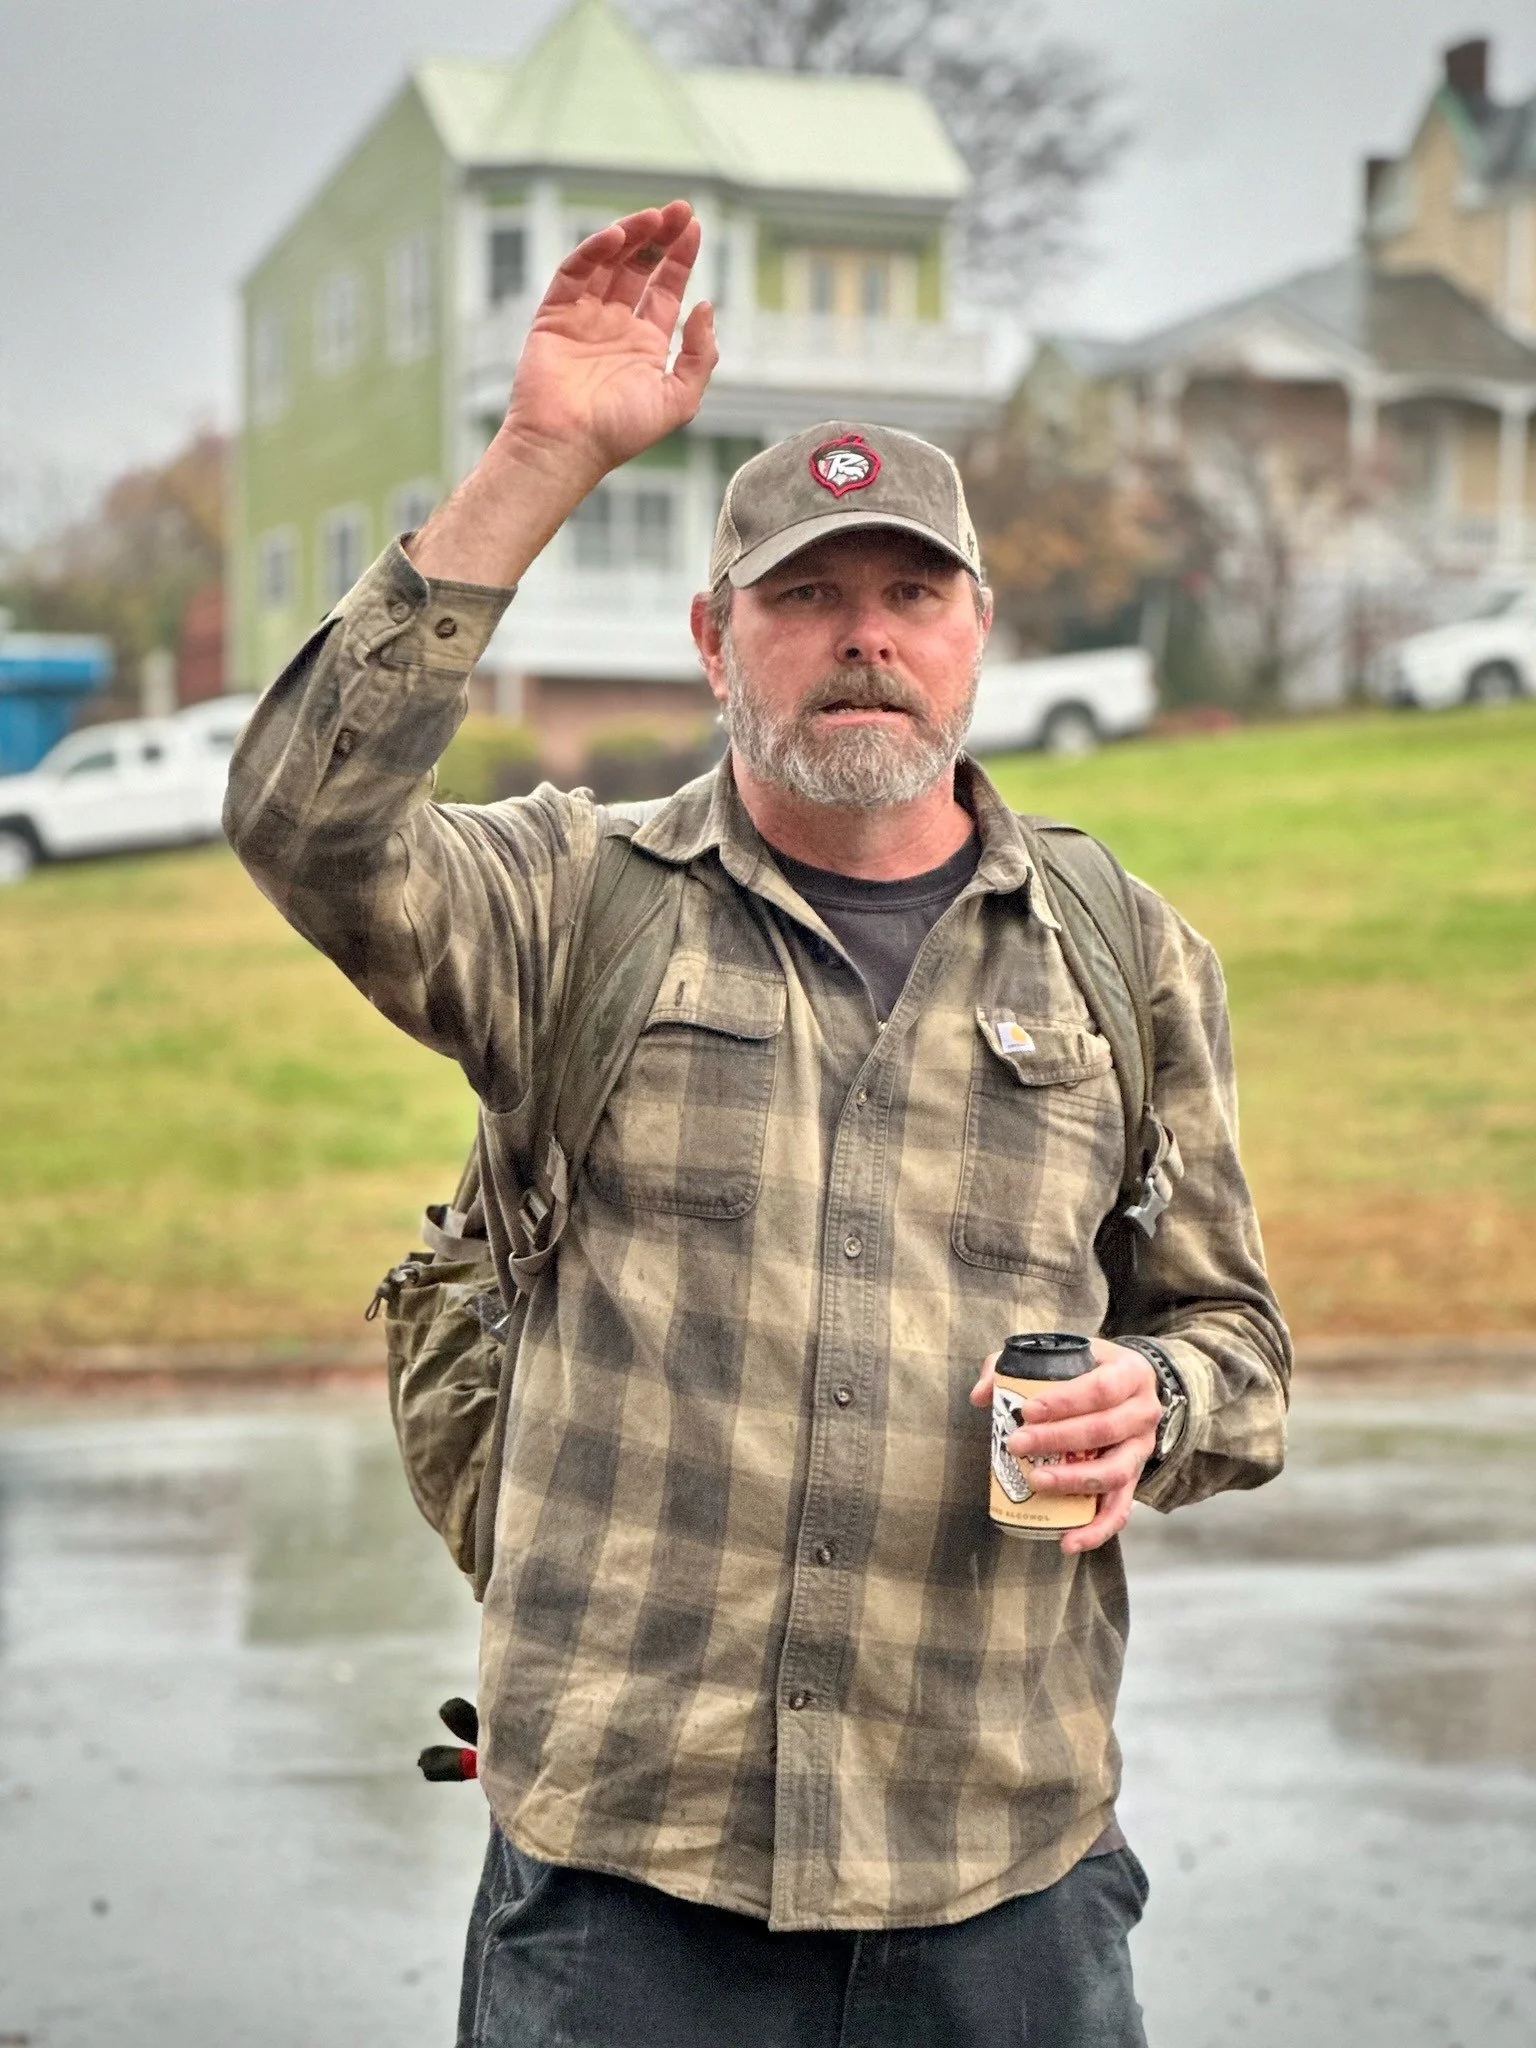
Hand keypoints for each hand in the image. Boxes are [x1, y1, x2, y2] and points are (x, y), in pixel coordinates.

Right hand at [409, 202, 717, 588]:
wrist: (567, 445)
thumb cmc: (621, 432)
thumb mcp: (679, 399)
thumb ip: (701, 355)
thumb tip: (706, 306)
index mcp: (646, 345)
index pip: (666, 289)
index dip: (681, 257)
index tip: (695, 227)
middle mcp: (616, 327)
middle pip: (640, 267)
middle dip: (660, 238)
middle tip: (678, 210)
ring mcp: (584, 318)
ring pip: (609, 262)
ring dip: (631, 235)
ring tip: (653, 217)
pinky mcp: (554, 314)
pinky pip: (574, 272)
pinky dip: (593, 250)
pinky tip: (616, 236)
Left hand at [968, 1340, 1161, 1554]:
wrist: (1129, 1389)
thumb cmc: (1089, 1370)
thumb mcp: (1063, 1354)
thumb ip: (1017, 1366)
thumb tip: (980, 1396)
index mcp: (1130, 1373)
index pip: (1100, 1388)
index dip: (1065, 1401)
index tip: (1027, 1410)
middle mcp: (1143, 1413)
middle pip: (1104, 1429)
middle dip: (1057, 1440)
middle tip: (1017, 1443)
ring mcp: (1141, 1449)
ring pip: (1114, 1472)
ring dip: (1073, 1480)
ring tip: (1037, 1481)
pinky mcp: (1133, 1479)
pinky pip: (1120, 1510)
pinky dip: (1096, 1530)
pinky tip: (1067, 1540)